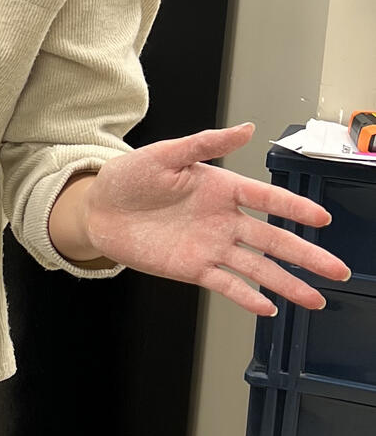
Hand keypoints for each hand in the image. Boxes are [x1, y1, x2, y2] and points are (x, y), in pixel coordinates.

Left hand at [81, 123, 350, 315]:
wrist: (98, 209)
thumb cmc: (129, 177)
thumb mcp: (165, 154)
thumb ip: (205, 143)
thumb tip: (246, 128)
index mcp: (219, 188)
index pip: (265, 198)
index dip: (293, 208)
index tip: (321, 218)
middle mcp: (221, 219)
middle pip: (272, 239)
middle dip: (305, 254)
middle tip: (337, 270)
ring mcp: (210, 246)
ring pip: (257, 267)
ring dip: (286, 282)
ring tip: (315, 299)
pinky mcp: (194, 267)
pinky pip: (227, 284)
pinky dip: (247, 297)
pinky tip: (269, 308)